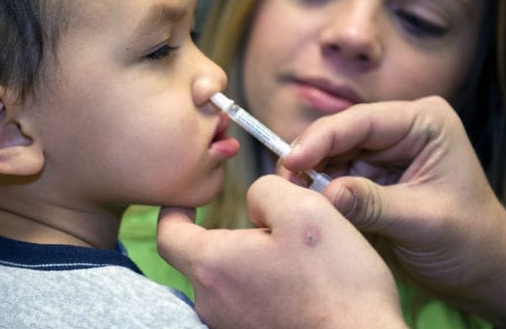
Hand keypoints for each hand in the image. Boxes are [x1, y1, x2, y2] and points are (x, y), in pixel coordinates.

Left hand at [157, 175, 406, 328]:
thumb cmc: (336, 284)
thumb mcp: (306, 210)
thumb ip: (267, 190)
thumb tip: (254, 200)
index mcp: (213, 264)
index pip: (168, 233)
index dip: (174, 210)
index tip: (188, 200)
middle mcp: (211, 301)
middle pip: (202, 255)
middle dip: (228, 233)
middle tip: (269, 222)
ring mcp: (230, 326)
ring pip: (227, 279)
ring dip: (250, 261)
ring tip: (294, 255)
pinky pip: (246, 303)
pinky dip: (262, 286)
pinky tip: (298, 284)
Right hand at [281, 96, 505, 326]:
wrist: (485, 272)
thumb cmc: (471, 241)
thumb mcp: (424, 221)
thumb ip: (374, 204)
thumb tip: (327, 193)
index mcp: (424, 123)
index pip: (362, 120)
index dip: (322, 138)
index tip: (291, 160)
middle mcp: (401, 130)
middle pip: (340, 134)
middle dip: (310, 157)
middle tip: (284, 183)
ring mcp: (384, 152)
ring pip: (332, 155)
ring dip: (311, 176)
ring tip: (291, 197)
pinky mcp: (371, 177)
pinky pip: (335, 177)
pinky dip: (320, 192)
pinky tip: (307, 205)